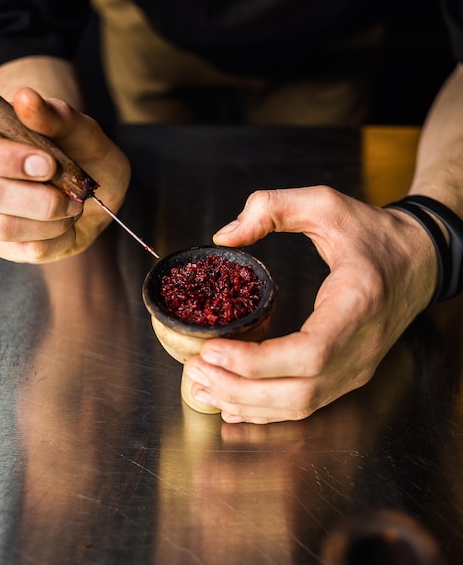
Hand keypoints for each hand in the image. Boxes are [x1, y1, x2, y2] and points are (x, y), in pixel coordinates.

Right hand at [0, 87, 129, 262]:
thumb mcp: (82, 130)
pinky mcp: (4, 242)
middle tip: (74, 192)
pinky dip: (60, 239)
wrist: (99, 189)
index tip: (48, 163)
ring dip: (53, 220)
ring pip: (4, 226)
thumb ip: (56, 115)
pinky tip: (68, 224)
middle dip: (41, 197)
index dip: (2, 157)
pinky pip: (27, 250)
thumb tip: (25, 99)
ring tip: (73, 206)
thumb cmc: (83, 152)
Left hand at [183, 186, 437, 422]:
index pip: (309, 353)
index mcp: (357, 304)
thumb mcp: (325, 204)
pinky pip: (306, 404)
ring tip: (204, 387)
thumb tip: (224, 236)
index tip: (212, 351)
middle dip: (240, 389)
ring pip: (300, 406)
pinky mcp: (349, 374)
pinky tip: (233, 403)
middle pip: (299, 392)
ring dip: (247, 404)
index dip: (256, 362)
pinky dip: (266, 410)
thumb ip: (272, 208)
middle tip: (196, 371)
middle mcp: (361, 347)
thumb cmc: (374, 235)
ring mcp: (357, 367)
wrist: (418, 260)